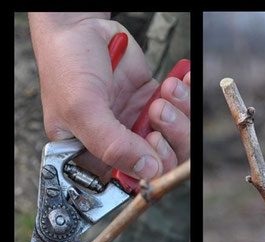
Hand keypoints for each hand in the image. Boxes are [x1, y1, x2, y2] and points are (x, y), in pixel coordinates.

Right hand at [28, 13, 186, 180]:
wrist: (80, 27)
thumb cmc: (68, 66)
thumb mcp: (83, 109)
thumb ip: (113, 145)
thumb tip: (148, 171)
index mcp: (94, 156)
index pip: (133, 181)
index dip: (152, 167)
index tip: (153, 140)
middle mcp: (120, 143)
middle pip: (165, 160)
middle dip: (173, 136)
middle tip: (159, 111)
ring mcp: (139, 122)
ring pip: (179, 136)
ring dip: (181, 114)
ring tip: (167, 91)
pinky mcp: (153, 101)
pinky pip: (183, 108)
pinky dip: (187, 94)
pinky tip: (181, 80)